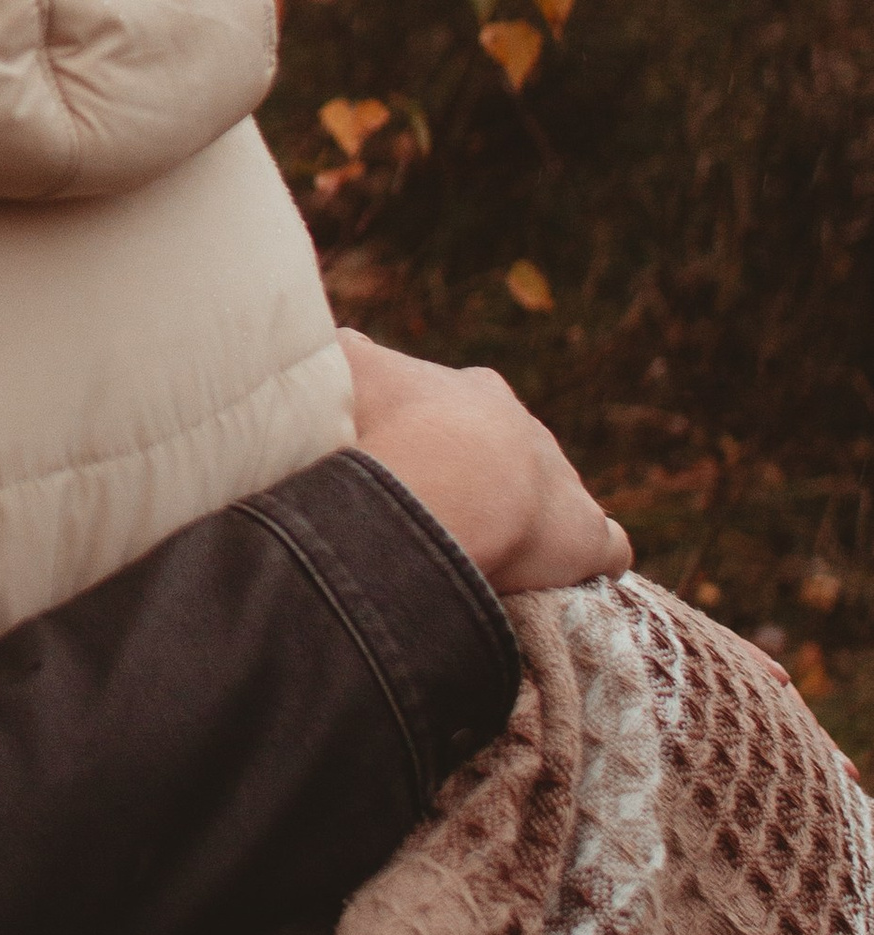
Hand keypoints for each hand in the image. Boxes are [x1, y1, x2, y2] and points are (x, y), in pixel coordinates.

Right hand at [342, 329, 631, 593]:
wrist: (443, 479)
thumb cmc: (387, 425)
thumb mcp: (346, 368)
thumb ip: (338, 356)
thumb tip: (330, 351)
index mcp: (473, 392)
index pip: (457, 411)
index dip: (430, 441)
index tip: (403, 468)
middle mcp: (525, 428)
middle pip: (505, 453)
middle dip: (477, 480)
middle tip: (435, 517)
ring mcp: (563, 480)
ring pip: (552, 497)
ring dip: (527, 524)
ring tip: (483, 559)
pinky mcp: (589, 537)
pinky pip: (603, 547)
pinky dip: (588, 563)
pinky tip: (559, 584)